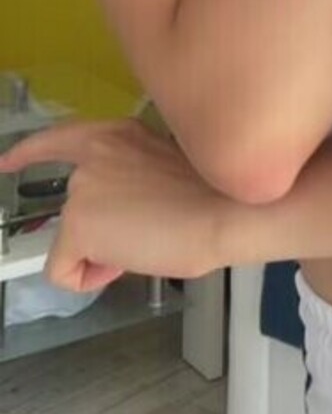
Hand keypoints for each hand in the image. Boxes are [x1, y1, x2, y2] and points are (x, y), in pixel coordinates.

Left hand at [0, 120, 234, 290]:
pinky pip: (65, 272)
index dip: (28, 153)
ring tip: (149, 243)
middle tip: (146, 236)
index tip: (6, 162)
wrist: (227, 211)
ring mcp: (82, 188)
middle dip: (102, 234)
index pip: (61, 138)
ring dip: (105, 253)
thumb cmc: (216, 196)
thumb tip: (122, 215)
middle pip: (73, 211)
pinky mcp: (77, 224)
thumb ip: (131, 178)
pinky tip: (129, 263)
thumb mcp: (165, 170)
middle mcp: (94, 154)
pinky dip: (90, 279)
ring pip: (74, 243)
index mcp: (118, 135)